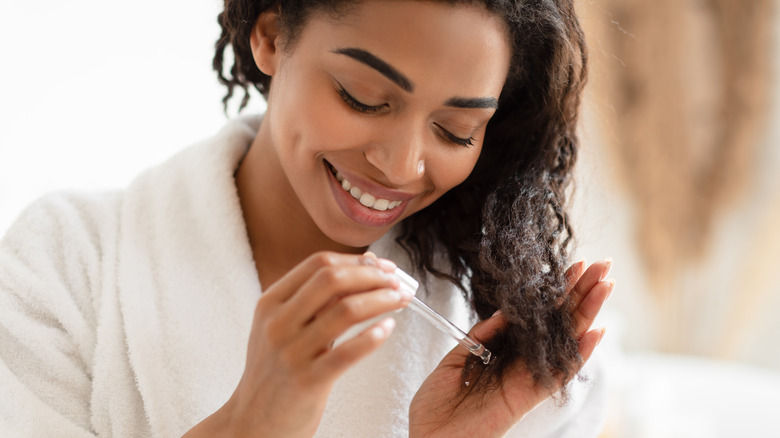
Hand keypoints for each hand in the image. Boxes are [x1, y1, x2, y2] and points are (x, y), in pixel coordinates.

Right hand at [185, 252, 411, 437]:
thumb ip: (316, 300)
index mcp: (271, 303)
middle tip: (397, 282)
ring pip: (346, 311)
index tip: (382, 266)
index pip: (318, 264)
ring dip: (382, 300)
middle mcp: (278, 323)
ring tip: (400, 300)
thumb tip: (364, 267)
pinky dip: (374, 336)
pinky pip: (347, 353)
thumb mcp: (283, 326)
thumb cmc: (275, 370)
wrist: (252, 420)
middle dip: (372, 276)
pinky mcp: (307, 381)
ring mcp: (292, 352)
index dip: (356, 260)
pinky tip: (388, 329)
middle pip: (333, 279)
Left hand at [408, 259, 613, 437]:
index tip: (574, 265)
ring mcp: (528, 378)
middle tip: (603, 265)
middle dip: (582, 293)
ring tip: (606, 284)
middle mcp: (523, 362)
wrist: (428, 437)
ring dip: (588, 313)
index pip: (538, 315)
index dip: (556, 290)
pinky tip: (597, 331)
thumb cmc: (437, 402)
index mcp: (505, 350)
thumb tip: (507, 311)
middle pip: (560, 323)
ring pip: (567, 342)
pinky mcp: (528, 397)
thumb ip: (484, 334)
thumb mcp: (458, 356)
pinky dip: (579, 354)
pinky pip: (559, 374)